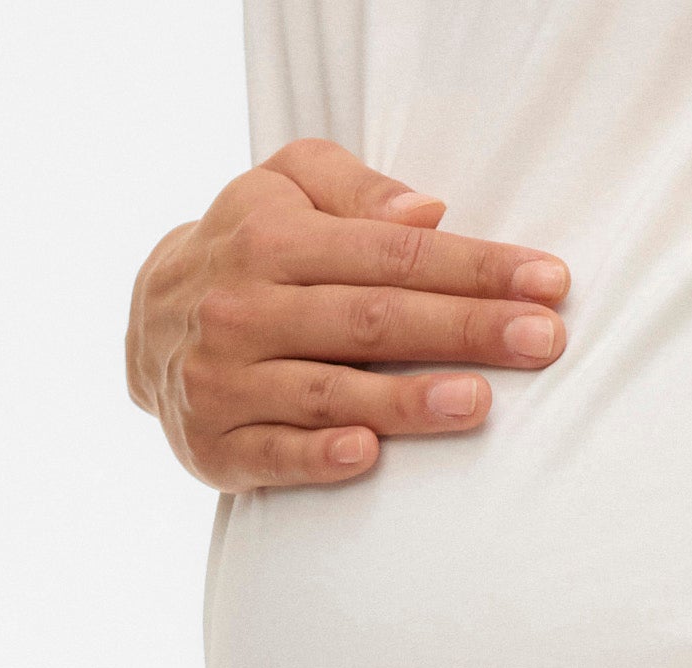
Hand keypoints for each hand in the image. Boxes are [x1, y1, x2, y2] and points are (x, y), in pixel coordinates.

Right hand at [127, 139, 568, 493]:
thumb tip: (427, 212)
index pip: (393, 253)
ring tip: (477, 402)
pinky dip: (318, 456)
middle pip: (373, 319)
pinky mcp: (215, 443)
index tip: (547, 282)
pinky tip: (367, 455)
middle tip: (542, 341)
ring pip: (329, 390)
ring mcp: (226, 378)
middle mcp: (246, 305)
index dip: (474, 267)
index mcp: (274, 237)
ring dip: (404, 400)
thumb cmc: (247, 249)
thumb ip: (355, 189)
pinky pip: (274, 454)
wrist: (144, 325)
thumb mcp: (284, 187)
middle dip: (464, 328)